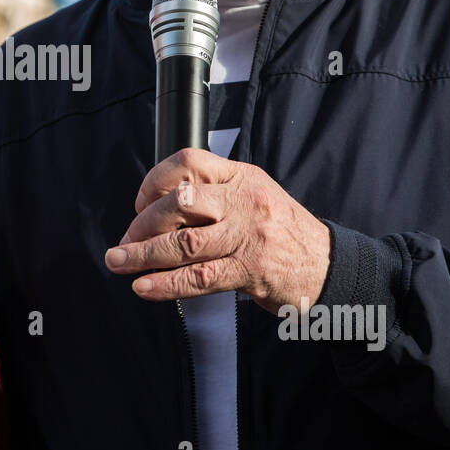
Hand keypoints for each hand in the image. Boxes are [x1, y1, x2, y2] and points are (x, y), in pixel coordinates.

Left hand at [104, 148, 332, 314]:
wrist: (330, 266)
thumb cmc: (284, 233)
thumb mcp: (254, 197)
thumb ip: (214, 196)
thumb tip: (157, 213)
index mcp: (242, 176)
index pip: (189, 162)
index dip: (155, 180)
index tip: (140, 203)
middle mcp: (244, 201)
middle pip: (180, 203)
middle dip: (143, 225)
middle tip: (125, 242)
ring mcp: (249, 235)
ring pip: (184, 242)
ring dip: (143, 254)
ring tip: (118, 261)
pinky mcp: (251, 270)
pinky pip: (199, 277)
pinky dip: (166, 284)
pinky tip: (144, 287)